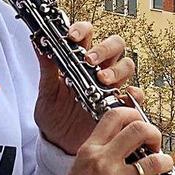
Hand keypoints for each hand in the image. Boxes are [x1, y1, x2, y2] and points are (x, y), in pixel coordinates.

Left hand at [34, 21, 144, 154]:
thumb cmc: (53, 116)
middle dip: (104, 49)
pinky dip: (134, 94)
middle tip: (90, 60)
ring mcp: (111, 87)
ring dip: (117, 69)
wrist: (59, 144)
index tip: (72, 37)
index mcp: (79, 60)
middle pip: (114, 45)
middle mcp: (99, 70)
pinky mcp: (119, 106)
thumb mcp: (46, 92)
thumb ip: (47, 69)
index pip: (87, 34)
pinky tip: (124, 96)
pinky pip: (136, 96)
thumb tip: (38, 45)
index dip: (83, 30)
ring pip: (127, 65)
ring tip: (102, 80)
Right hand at [55, 108, 174, 174]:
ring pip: (154, 162)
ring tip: (165, 163)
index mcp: (92, 149)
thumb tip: (126, 131)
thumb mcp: (82, 159)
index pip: (114, 117)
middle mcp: (104, 162)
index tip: (140, 118)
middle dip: (154, 133)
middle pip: (138, 131)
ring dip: (166, 161)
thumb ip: (102, 144)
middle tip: (155, 142)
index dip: (133, 112)